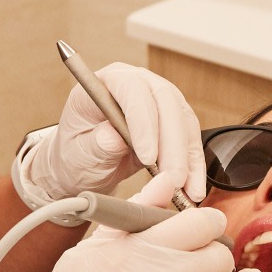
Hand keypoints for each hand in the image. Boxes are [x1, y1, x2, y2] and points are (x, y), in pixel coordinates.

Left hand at [24, 63, 206, 203]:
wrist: (86, 165)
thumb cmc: (77, 154)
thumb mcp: (78, 153)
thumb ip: (95, 144)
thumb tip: (114, 137)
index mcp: (106, 82)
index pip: (131, 90)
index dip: (143, 122)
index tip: (147, 156)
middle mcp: (137, 83)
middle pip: (165, 102)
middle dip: (172, 144)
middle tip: (173, 179)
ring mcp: (158, 99)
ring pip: (184, 120)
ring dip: (188, 157)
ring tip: (187, 189)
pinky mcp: (174, 119)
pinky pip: (190, 139)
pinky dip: (194, 165)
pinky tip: (194, 187)